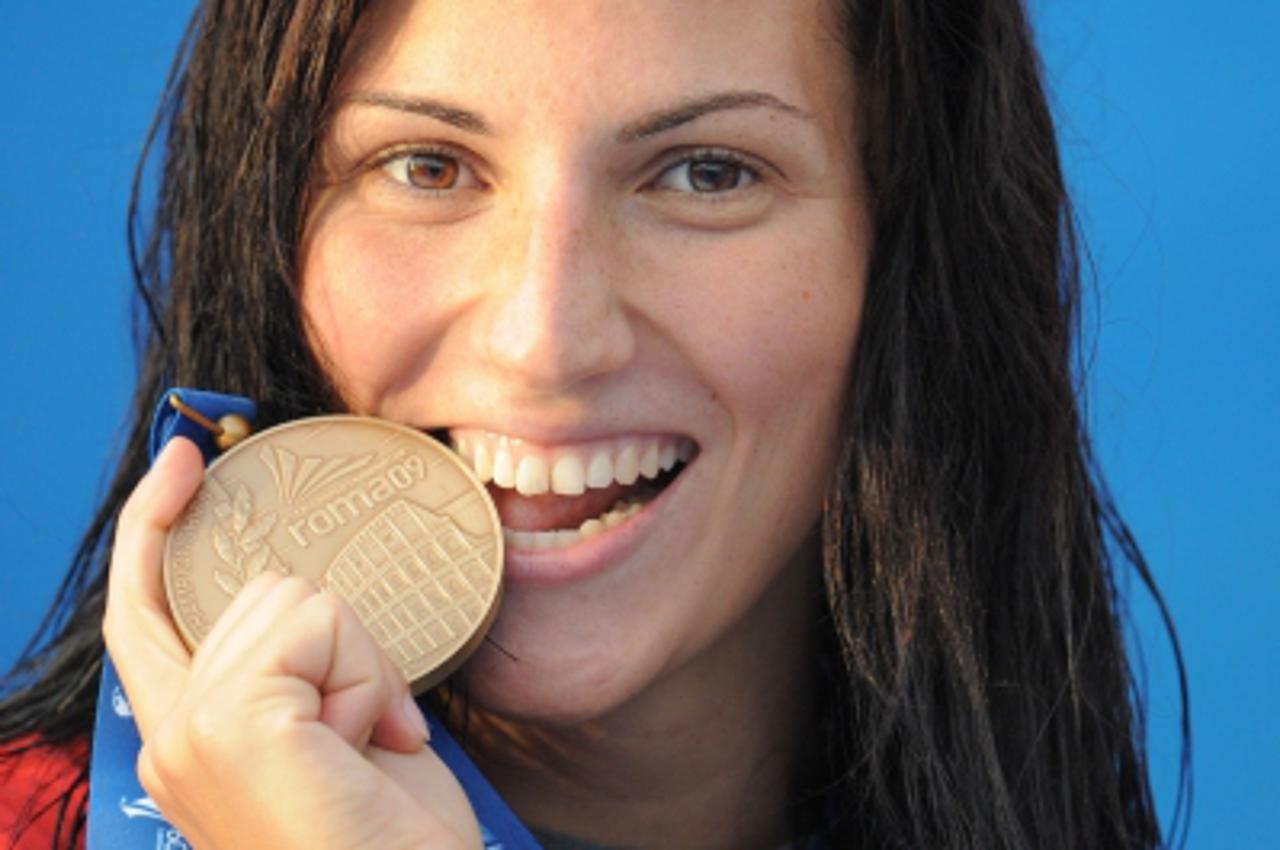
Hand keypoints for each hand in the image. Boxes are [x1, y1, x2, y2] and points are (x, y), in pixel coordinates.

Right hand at [102, 438, 481, 849]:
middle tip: (365, 732)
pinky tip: (370, 745)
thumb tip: (305, 606)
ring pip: (299, 597)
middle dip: (337, 641)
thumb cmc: (387, 834)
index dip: (154, 526)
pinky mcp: (234, 719)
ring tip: (364, 748)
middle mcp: (170, 735)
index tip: (188, 460)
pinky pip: (322, 621)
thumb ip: (288, 674)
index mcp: (184, 737)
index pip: (143, 607)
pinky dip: (369, 673)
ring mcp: (191, 729)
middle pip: (258, 589)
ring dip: (360, 664)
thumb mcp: (330, 739)